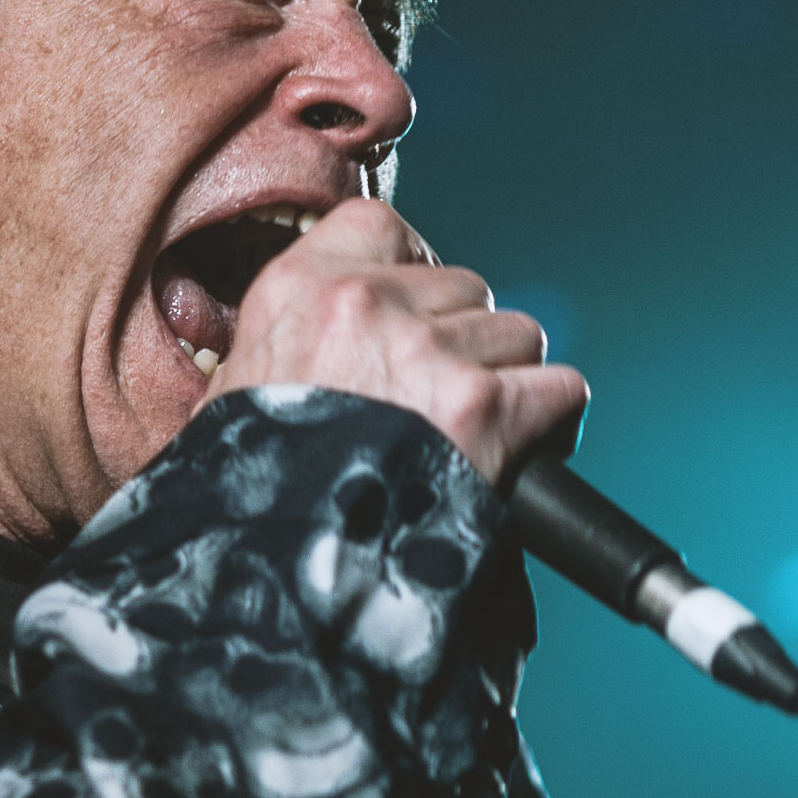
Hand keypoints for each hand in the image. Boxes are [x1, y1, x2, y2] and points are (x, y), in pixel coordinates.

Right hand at [207, 198, 587, 485]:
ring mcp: (428, 352)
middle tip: (431, 407)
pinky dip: (550, 426)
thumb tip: (335, 343)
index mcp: (296, 289)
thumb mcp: (236, 393)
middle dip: (461, 344)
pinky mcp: (485, 408)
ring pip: (517, 336)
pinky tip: (519, 456)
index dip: (411, 274)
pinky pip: (561, 389)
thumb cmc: (251, 493)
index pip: (384, 228)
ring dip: (504, 384)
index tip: (409, 318)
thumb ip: (293, 342)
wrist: (275, 568)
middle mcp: (365, 303)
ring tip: (466, 440)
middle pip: (464, 288)